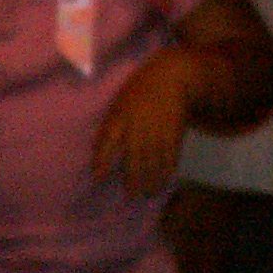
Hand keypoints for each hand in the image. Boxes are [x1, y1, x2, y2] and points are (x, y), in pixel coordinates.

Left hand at [93, 47, 196, 195]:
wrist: (171, 77)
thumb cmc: (139, 90)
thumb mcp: (119, 104)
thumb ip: (111, 126)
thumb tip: (103, 152)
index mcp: (119, 118)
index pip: (107, 143)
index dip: (102, 162)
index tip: (98, 177)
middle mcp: (137, 128)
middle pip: (133, 161)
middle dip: (132, 181)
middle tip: (131, 196)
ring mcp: (156, 132)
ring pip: (153, 164)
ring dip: (151, 182)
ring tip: (149, 193)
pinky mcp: (173, 134)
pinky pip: (170, 158)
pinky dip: (168, 171)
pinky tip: (165, 180)